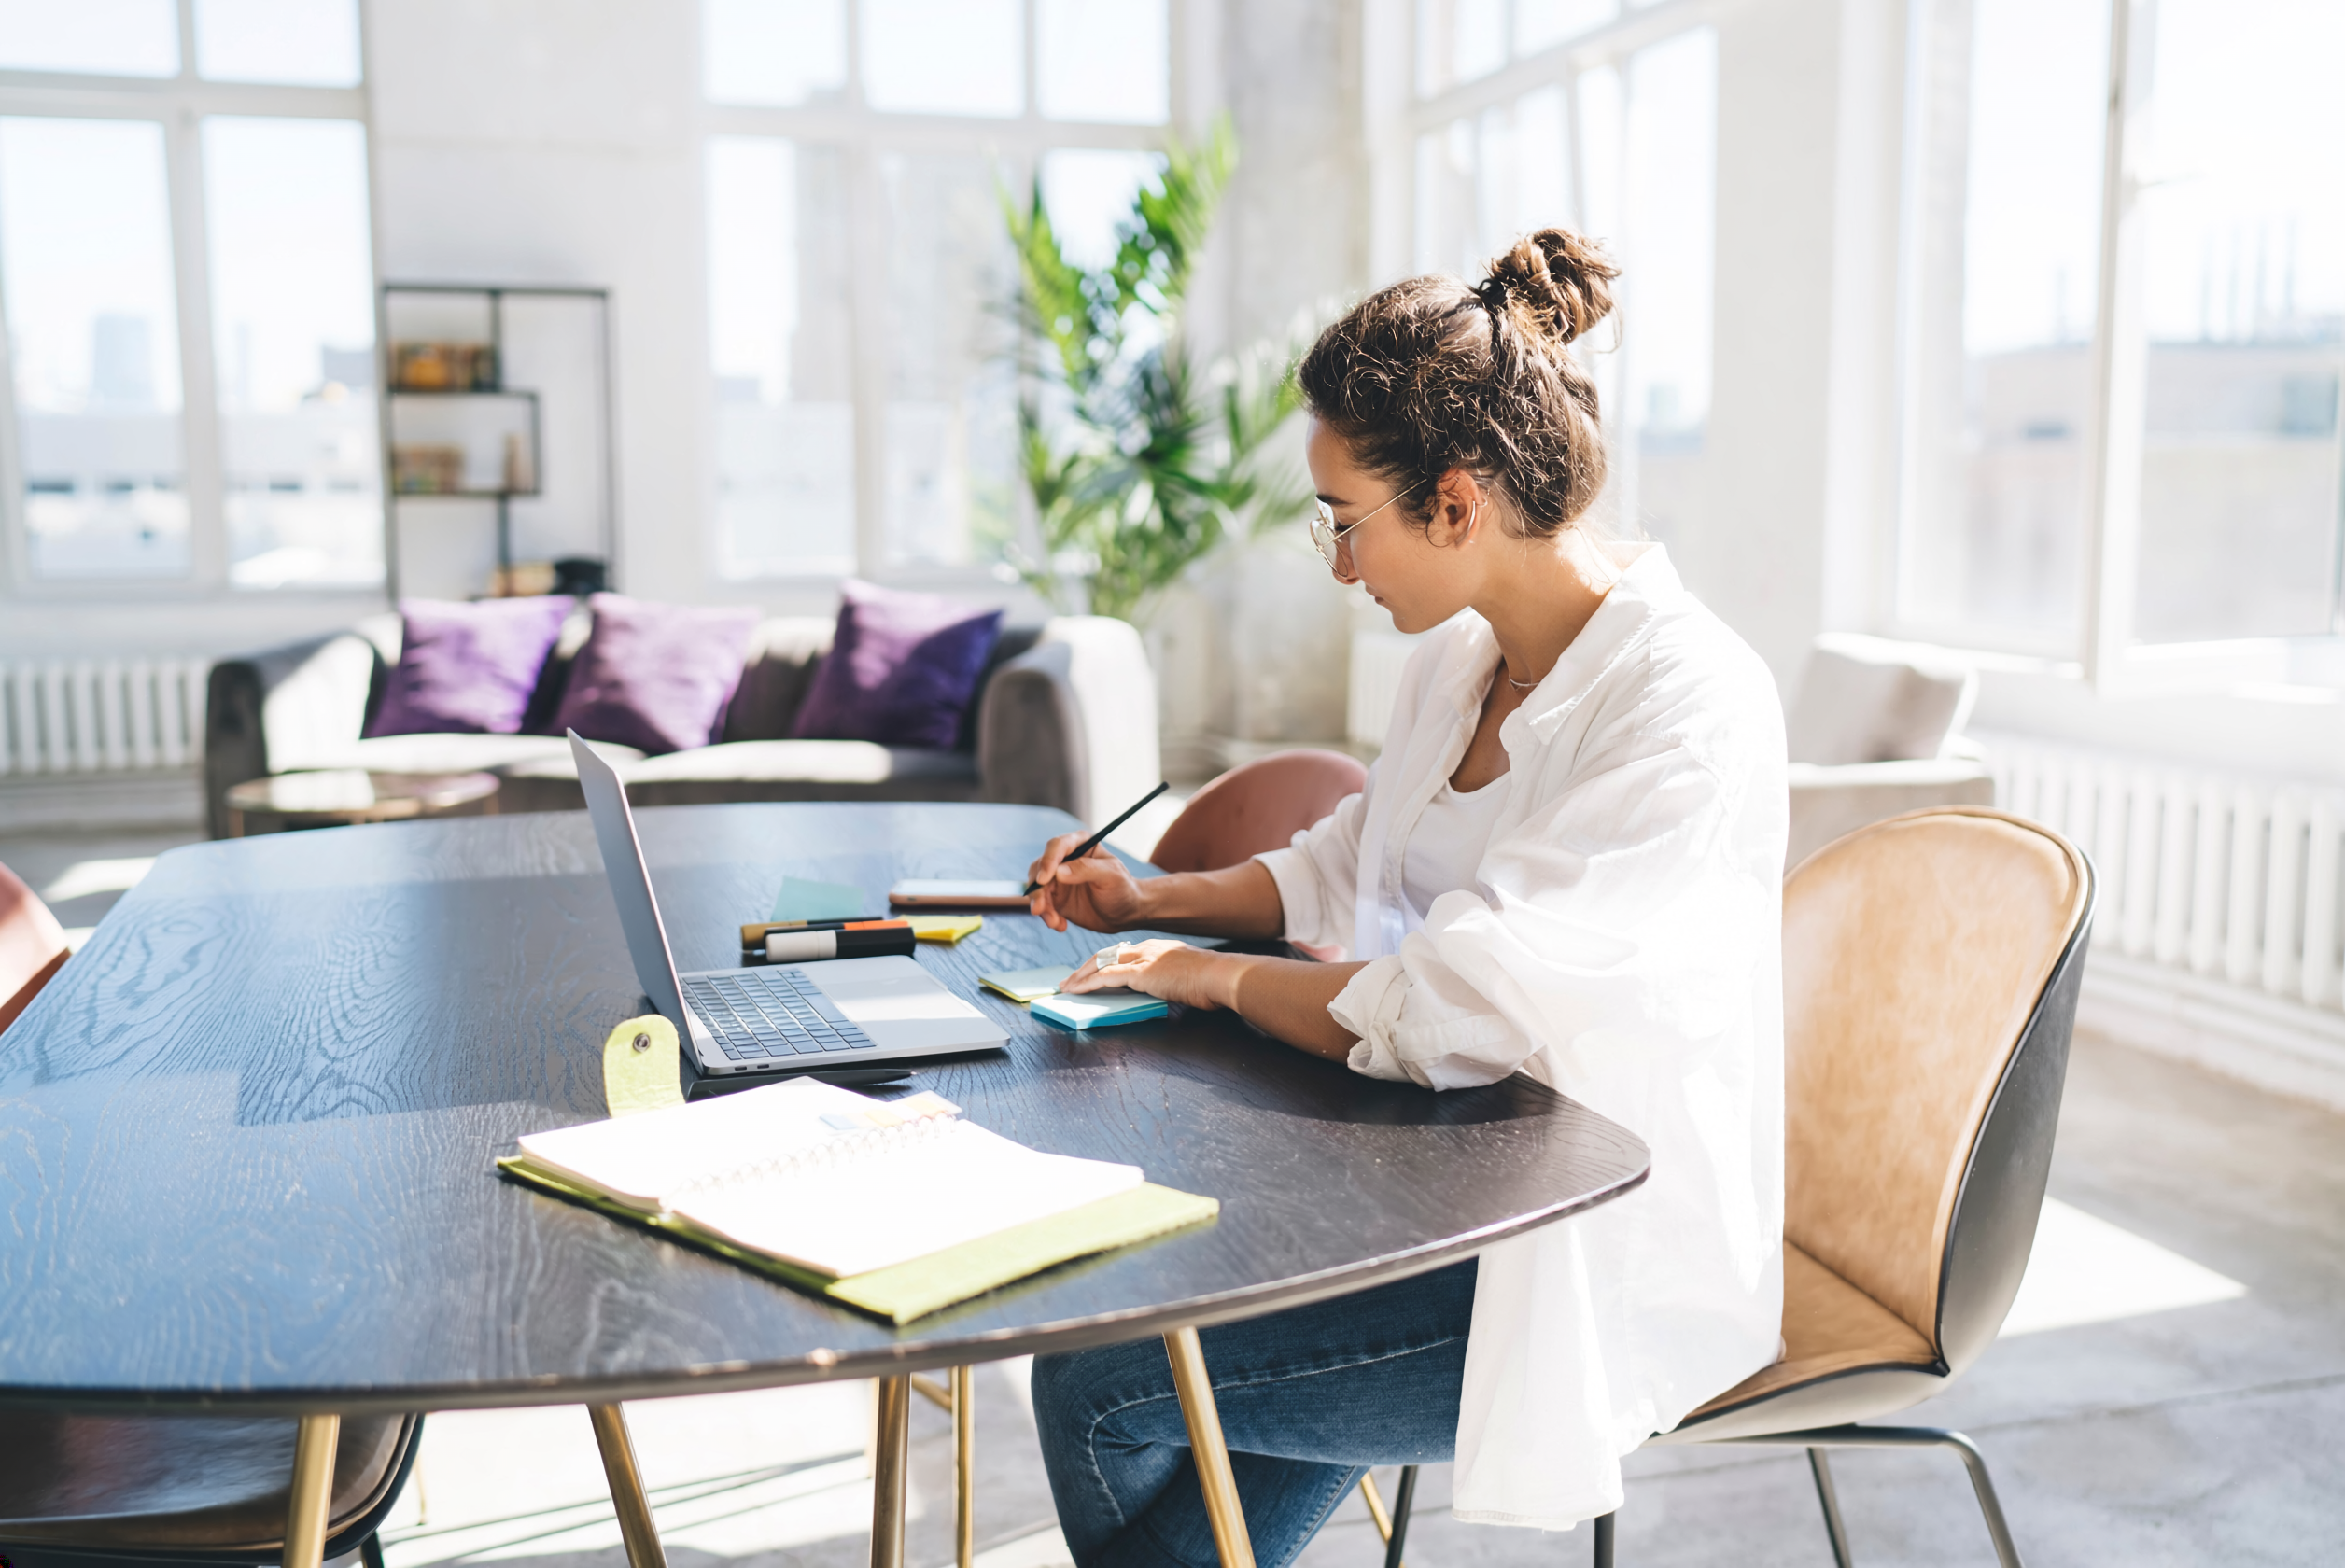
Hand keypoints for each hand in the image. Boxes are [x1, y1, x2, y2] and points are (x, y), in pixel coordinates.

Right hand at [1026, 831, 1150, 932]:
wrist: (1126, 914)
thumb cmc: (1124, 889)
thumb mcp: (1111, 876)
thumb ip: (1086, 870)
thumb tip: (1058, 872)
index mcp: (1081, 844)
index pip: (1057, 846)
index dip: (1047, 861)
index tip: (1043, 880)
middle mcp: (1065, 859)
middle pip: (1040, 868)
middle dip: (1037, 889)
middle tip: (1040, 909)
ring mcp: (1058, 879)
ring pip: (1037, 888)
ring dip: (1041, 906)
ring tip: (1054, 922)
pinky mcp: (1056, 898)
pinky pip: (1042, 904)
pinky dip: (1047, 916)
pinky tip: (1061, 925)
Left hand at [1061, 939, 1237, 1010]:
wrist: (1221, 976)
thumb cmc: (1210, 981)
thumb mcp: (1184, 976)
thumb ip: (1168, 979)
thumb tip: (1162, 989)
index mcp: (1157, 948)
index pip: (1122, 951)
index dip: (1102, 962)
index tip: (1090, 972)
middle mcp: (1147, 948)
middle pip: (1106, 954)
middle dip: (1084, 967)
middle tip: (1069, 980)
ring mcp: (1143, 958)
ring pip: (1101, 962)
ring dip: (1080, 976)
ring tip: (1066, 987)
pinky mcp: (1142, 972)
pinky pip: (1106, 976)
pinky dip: (1088, 983)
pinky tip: (1076, 991)